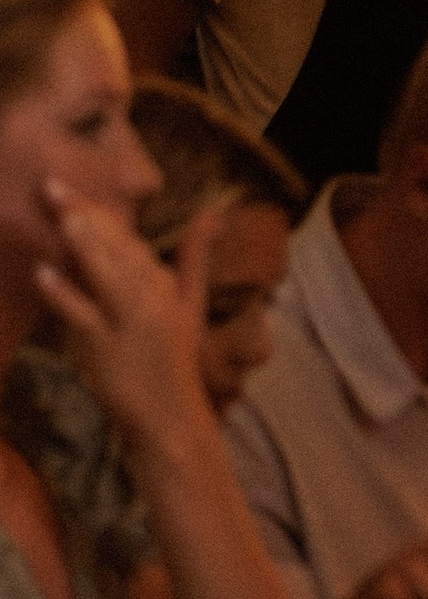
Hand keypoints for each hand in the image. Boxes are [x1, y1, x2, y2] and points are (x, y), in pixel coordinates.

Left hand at [32, 191, 216, 454]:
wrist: (168, 414)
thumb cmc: (176, 357)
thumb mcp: (192, 303)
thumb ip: (196, 255)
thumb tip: (214, 214)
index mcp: (164, 285)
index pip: (131, 240)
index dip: (102, 211)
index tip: (76, 186)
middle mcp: (149, 298)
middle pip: (115, 249)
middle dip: (84, 214)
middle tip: (53, 184)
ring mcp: (127, 322)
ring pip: (103, 274)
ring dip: (81, 243)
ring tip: (59, 213)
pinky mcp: (104, 348)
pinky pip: (81, 315)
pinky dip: (62, 294)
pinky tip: (41, 273)